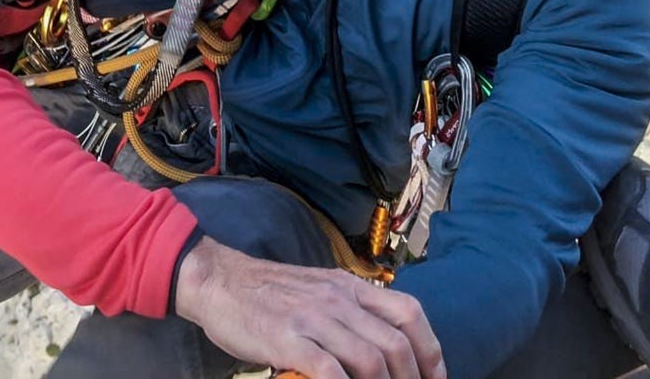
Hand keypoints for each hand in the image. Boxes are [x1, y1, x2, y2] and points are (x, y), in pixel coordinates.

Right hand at [174, 237, 445, 378]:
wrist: (219, 280)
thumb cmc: (268, 293)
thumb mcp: (318, 290)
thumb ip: (349, 312)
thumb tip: (383, 348)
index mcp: (349, 286)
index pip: (409, 313)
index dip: (430, 352)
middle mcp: (338, 298)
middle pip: (396, 343)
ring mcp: (313, 317)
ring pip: (370, 359)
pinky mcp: (288, 337)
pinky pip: (330, 371)